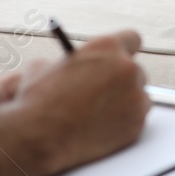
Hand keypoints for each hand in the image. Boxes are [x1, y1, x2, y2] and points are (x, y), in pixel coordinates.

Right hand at [10, 29, 149, 172]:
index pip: (131, 39)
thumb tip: (74, 65)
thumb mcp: (45, 66)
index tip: (118, 59)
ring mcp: (135, 97)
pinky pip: (136, 120)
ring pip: (138, 97)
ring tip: (100, 115)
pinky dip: (123, 124)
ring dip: (125, 103)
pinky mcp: (136, 123)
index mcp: (107, 47)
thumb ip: (70, 63)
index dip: (123, 50)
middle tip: (107, 92)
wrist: (39, 136)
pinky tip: (103, 129)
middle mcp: (126, 68)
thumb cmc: (37, 100)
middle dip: (122, 81)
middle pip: (135, 71)